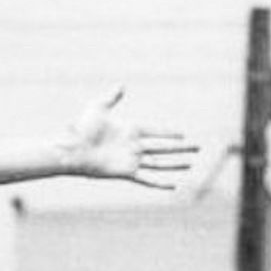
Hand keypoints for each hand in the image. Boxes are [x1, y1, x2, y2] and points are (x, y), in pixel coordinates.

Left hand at [66, 89, 197, 190]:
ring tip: (190, 163)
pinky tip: (173, 184)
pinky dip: (160, 183)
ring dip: (175, 163)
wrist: (73, 149)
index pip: (156, 131)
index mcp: (131, 130)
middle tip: (197, 147)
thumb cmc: (83, 128)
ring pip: (160, 163)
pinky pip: (147, 179)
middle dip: (181, 148)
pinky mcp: (126, 172)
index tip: (182, 134)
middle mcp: (134, 146)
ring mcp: (132, 160)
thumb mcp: (98, 108)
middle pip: (163, 147)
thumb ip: (111, 98)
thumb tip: (121, 85)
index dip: (169, 133)